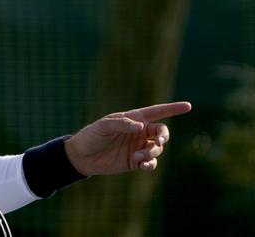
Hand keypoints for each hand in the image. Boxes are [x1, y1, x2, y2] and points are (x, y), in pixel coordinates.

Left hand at [64, 101, 190, 176]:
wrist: (82, 156)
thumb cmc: (92, 136)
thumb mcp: (103, 127)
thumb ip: (121, 124)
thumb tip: (141, 126)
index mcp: (133, 119)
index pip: (156, 112)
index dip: (172, 108)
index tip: (188, 106)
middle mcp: (139, 132)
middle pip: (161, 132)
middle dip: (163, 137)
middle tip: (157, 142)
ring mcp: (138, 147)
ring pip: (157, 149)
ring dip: (152, 152)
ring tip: (138, 156)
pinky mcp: (135, 162)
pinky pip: (151, 163)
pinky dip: (150, 164)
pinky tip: (142, 165)